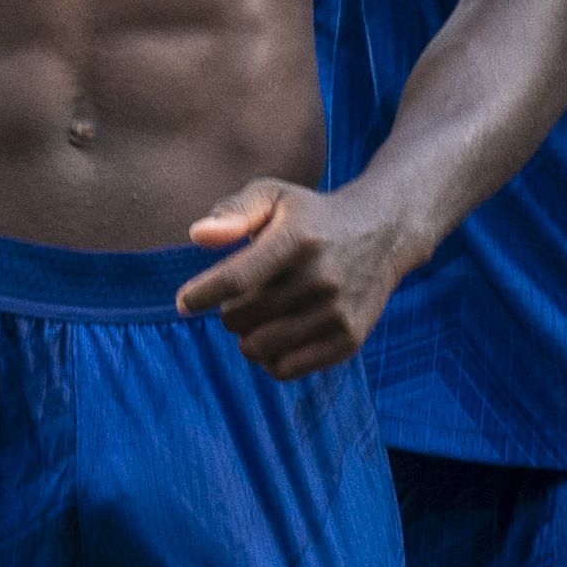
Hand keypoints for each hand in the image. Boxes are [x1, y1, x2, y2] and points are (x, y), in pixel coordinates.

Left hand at [175, 177, 427, 376]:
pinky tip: (277, 336)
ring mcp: (338, 312)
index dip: (201, 295)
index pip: (236, 279)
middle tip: (245, 297)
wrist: (382, 233)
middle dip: (229, 311)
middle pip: (241, 318)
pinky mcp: (348, 340)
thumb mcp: (275, 196)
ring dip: (246, 337)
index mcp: (299, 238)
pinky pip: (285, 370)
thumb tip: (199, 236)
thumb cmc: (312, 216)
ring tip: (258, 317)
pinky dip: (270, 359)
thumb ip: (234, 211)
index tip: (184, 301)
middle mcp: (322, 278)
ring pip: (258, 348)